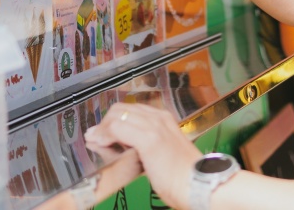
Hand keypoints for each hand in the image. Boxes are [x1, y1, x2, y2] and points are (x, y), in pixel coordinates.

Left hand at [84, 102, 201, 209]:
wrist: (199, 185)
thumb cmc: (184, 177)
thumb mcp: (163, 155)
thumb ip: (144, 148)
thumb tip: (122, 148)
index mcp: (164, 120)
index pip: (131, 111)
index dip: (113, 121)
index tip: (101, 133)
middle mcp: (159, 118)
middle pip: (121, 109)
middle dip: (105, 122)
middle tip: (95, 136)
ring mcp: (154, 126)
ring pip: (117, 116)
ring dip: (102, 129)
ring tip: (94, 140)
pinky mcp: (149, 138)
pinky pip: (117, 128)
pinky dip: (105, 134)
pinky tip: (100, 143)